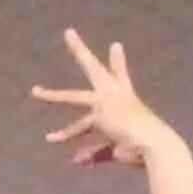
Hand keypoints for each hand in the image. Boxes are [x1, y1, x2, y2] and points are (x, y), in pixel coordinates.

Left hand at [30, 31, 175, 170]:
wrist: (157, 145)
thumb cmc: (150, 143)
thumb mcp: (123, 144)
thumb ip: (98, 148)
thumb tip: (76, 157)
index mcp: (126, 98)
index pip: (120, 75)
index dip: (117, 61)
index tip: (114, 45)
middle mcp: (113, 97)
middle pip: (92, 68)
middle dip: (79, 50)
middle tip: (68, 32)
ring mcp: (104, 106)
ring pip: (72, 97)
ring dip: (52, 95)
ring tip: (35, 91)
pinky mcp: (98, 120)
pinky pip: (87, 141)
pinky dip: (86, 154)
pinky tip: (76, 160)